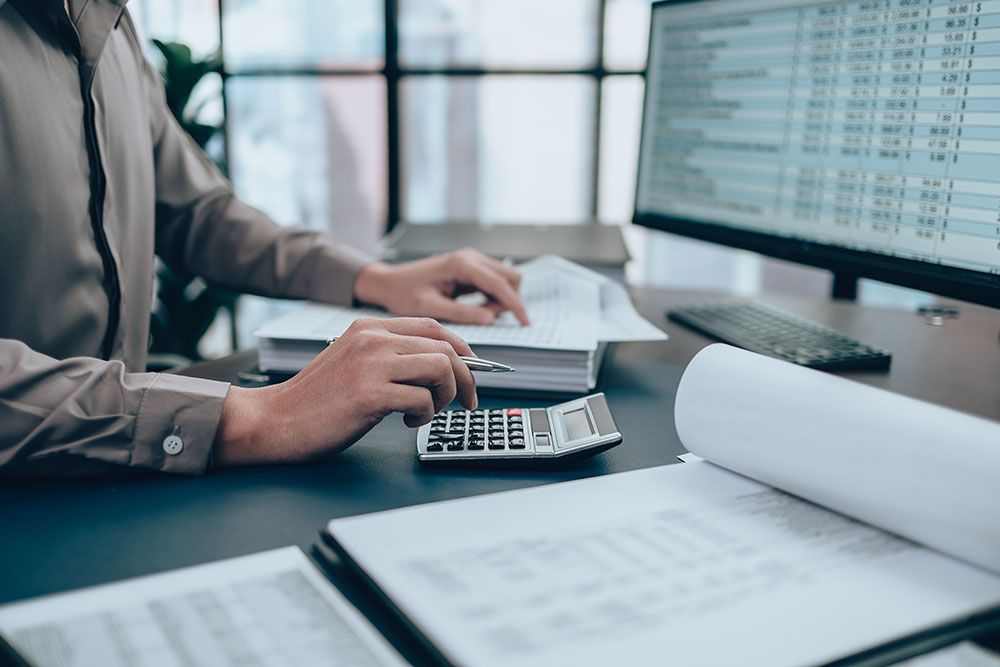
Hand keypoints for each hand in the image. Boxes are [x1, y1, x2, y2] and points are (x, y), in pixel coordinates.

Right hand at [213, 317, 476, 465]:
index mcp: (370, 328)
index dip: (462, 350)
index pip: (434, 327)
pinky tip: (406, 422)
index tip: (471, 372)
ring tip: (426, 412)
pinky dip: (424, 415)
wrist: (274, 420)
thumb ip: (391, 356)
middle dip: (466, 378)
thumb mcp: (354, 361)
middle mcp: (372, 340)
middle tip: (466, 401)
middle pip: (445, 347)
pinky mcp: (369, 395)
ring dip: (445, 396)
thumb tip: (442, 365)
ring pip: (440, 369)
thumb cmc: (316, 399)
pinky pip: (422, 400)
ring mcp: (370, 365)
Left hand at [353, 248, 529, 325]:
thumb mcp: (430, 308)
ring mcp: (471, 261)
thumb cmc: (403, 293)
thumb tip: (490, 318)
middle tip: (488, 319)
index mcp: (461, 264)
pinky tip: (476, 309)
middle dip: (507, 301)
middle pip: (510, 277)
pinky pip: (493, 282)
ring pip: (504, 279)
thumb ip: (461, 313)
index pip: (500, 284)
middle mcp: (470, 258)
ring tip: (478, 315)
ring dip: (500, 300)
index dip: (515, 305)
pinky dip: (493, 297)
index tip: (524, 322)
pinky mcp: (469, 269)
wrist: (388, 283)